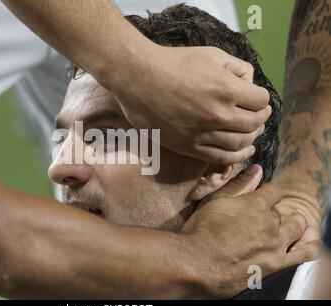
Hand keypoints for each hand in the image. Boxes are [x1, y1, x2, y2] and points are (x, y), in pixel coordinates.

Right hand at [109, 45, 271, 164]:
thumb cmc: (173, 63)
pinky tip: (243, 151)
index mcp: (226, 89)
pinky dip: (237, 156)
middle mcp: (218, 114)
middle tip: (259, 115)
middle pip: (254, 123)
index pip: (261, 101)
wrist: (138, 79)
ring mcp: (203, 133)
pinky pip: (222, 158)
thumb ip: (237, 68)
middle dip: (261, 118)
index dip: (262, 99)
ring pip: (241, 142)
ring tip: (251, 132)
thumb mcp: (211, 54)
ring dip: (251, 137)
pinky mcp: (189, 146)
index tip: (258, 99)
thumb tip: (249, 84)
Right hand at [182, 165, 319, 297]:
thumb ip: (238, 185)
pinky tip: (304, 242)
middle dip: (273, 212)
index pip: (274, 190)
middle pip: (282, 211)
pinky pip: (306, 253)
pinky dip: (310, 245)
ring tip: (281, 227)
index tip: (261, 197)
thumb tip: (258, 169)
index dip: (268, 192)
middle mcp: (270, 222)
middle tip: (258, 219)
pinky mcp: (277, 263)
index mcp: (255, 203)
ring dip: (293, 224)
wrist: (196, 263)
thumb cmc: (200, 230)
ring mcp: (276, 244)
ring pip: (297, 227)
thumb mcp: (214, 201)